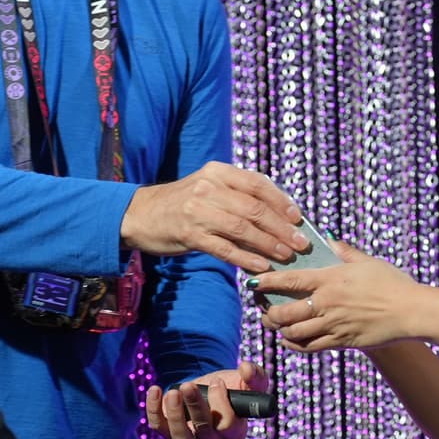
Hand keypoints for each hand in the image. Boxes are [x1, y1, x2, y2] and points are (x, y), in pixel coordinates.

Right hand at [120, 162, 308, 274]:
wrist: (138, 214)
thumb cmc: (182, 203)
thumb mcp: (209, 188)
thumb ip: (238, 196)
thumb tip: (279, 216)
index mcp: (218, 172)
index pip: (258, 184)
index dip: (282, 201)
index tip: (299, 218)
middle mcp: (208, 187)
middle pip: (254, 208)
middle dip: (282, 227)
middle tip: (301, 243)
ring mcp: (198, 211)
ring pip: (243, 229)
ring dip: (269, 244)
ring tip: (287, 255)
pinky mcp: (189, 234)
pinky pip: (224, 248)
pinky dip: (246, 258)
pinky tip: (261, 266)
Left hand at [144, 362, 267, 438]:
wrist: (207, 389)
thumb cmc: (231, 388)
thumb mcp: (247, 381)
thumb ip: (254, 376)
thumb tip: (247, 368)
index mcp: (235, 432)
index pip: (228, 427)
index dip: (221, 405)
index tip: (217, 382)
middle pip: (204, 432)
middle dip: (196, 407)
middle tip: (190, 385)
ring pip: (181, 437)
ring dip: (174, 414)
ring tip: (173, 391)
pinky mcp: (168, 431)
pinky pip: (158, 426)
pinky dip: (153, 409)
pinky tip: (156, 390)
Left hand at [257, 244, 425, 352]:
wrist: (411, 311)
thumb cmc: (393, 282)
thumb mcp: (368, 261)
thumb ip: (345, 252)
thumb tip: (328, 241)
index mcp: (331, 279)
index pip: (289, 280)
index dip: (265, 281)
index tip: (251, 282)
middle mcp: (327, 303)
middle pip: (284, 312)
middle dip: (268, 313)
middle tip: (263, 309)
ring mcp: (334, 324)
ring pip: (294, 333)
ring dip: (280, 330)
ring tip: (275, 325)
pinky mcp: (342, 341)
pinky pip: (310, 347)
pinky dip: (294, 345)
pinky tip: (289, 341)